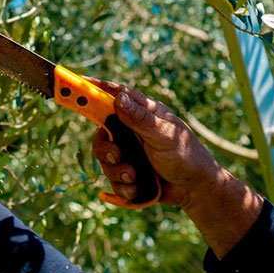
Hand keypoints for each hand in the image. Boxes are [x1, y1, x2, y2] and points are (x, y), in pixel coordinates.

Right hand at [88, 80, 221, 209]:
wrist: (195, 189)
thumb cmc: (186, 155)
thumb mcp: (164, 135)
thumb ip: (140, 118)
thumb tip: (117, 98)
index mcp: (142, 113)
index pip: (115, 94)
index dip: (95, 88)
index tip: (78, 83)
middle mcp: (132, 129)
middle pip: (102, 131)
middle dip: (105, 148)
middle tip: (116, 155)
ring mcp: (129, 151)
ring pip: (104, 157)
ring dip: (116, 170)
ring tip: (133, 176)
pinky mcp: (127, 170)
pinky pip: (112, 177)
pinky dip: (122, 185)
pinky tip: (136, 187)